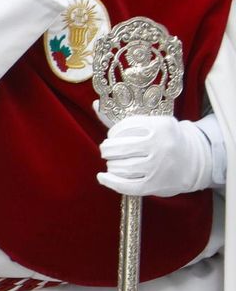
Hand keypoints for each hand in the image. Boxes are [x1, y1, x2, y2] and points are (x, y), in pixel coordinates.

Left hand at [95, 101, 214, 196]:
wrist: (196, 160)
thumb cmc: (167, 140)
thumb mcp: (153, 124)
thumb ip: (124, 120)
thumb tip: (94, 105)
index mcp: (161, 126)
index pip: (125, 127)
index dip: (113, 133)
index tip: (113, 136)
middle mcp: (161, 146)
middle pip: (120, 149)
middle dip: (107, 150)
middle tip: (107, 150)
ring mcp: (158, 167)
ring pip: (122, 167)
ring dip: (111, 165)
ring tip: (113, 162)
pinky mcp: (156, 185)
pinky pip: (127, 186)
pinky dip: (111, 182)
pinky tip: (103, 177)